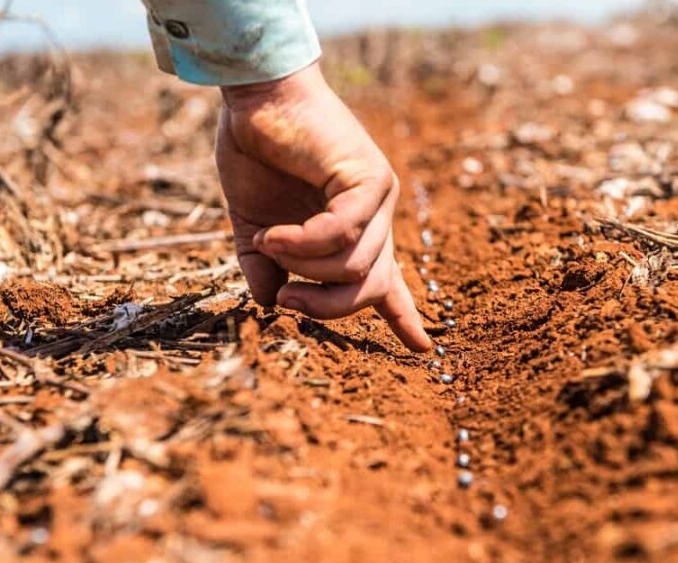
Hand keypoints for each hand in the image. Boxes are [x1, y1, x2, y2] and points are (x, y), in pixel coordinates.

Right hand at [217, 63, 431, 352]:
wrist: (256, 99)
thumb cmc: (256, 153)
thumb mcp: (255, 226)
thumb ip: (267, 267)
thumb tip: (271, 304)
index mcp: (354, 233)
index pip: (387, 283)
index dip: (404, 318)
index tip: (422, 349)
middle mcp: (375, 219)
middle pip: (370, 288)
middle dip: (327, 308)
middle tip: (288, 302)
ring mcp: (379, 198)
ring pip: (356, 266)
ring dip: (305, 267)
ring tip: (268, 243)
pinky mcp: (372, 178)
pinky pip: (343, 232)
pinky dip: (302, 242)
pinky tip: (271, 234)